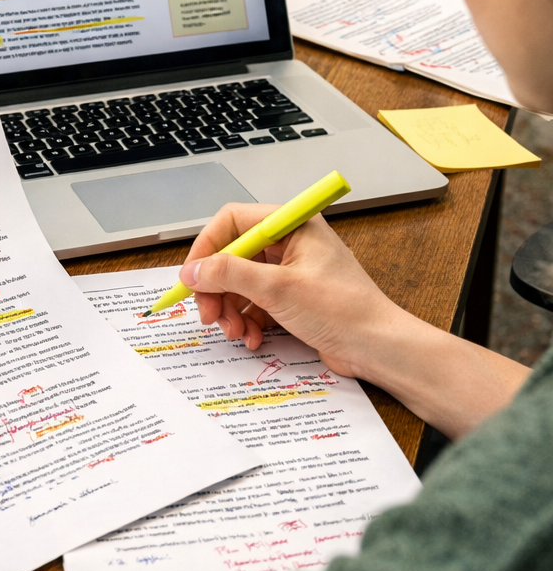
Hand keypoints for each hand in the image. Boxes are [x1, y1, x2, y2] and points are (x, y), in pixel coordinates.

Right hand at [179, 203, 398, 377]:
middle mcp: (289, 243)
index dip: (207, 248)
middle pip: (231, 256)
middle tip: (208, 314)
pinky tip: (252, 338)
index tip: (192, 276)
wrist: (378, 348)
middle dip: (217, 288)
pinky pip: (253, 303)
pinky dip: (246, 321)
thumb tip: (193, 271)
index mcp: (291, 225)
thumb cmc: (343, 311)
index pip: (232, 222)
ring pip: (239, 283)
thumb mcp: (277, 289)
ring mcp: (289, 271)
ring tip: (236, 332)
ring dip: (230, 310)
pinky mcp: (291, 297)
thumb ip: (230, 274)